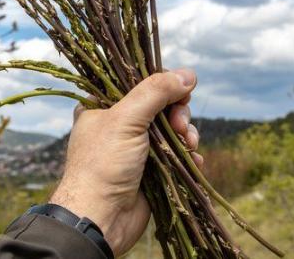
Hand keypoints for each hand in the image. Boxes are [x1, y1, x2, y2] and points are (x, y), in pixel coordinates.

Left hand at [49, 69, 202, 255]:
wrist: (100, 218)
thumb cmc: (103, 164)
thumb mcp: (126, 118)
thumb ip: (156, 91)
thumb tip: (189, 74)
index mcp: (104, 105)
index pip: (140, 81)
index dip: (164, 84)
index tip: (180, 91)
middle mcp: (121, 123)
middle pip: (162, 104)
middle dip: (178, 113)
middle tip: (179, 126)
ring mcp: (137, 147)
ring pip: (173, 129)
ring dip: (187, 134)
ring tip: (188, 145)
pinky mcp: (152, 169)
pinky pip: (178, 154)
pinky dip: (188, 156)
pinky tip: (193, 160)